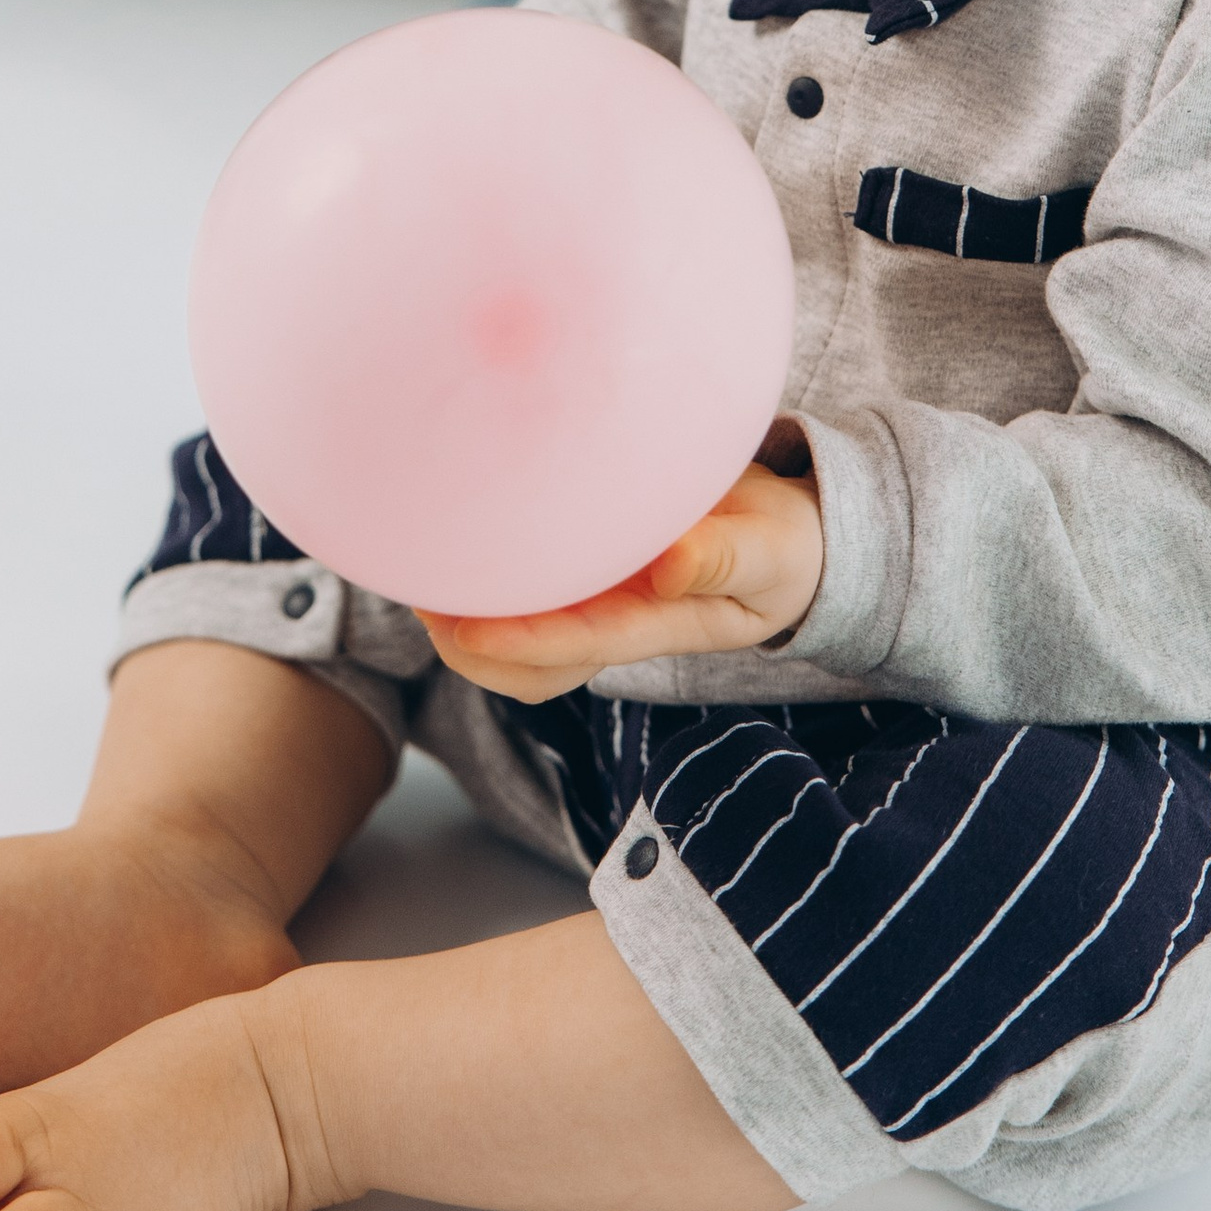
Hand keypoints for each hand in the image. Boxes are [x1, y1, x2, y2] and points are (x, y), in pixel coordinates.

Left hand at [420, 453, 825, 705]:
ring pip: (519, 644)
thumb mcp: (773, 550)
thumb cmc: (782, 547)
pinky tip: (454, 546)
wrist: (792, 543)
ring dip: (464, 622)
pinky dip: (486, 583)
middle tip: (420, 599)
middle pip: (532, 667)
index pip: (579, 644)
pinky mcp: (592, 576)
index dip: (521, 642)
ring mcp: (599, 605)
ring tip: (418, 576)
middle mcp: (616, 622)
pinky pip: (528, 598)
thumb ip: (728, 558)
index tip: (464, 625)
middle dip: (472, 647)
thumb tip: (670, 566)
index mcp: (657, 623)